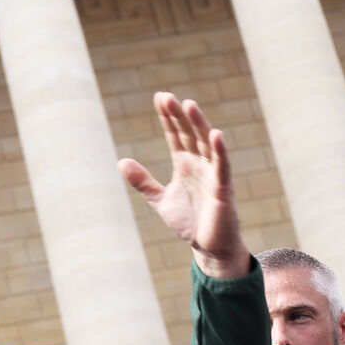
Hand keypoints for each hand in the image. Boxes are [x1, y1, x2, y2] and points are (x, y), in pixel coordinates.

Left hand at [118, 92, 248, 277]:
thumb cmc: (189, 222)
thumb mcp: (160, 200)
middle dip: (179, 116)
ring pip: (206, 144)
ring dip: (198, 125)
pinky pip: (222, 166)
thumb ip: (143, 181)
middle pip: (189, 134)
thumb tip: (121, 162)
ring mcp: (213, 174)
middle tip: (167, 97)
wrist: (208, 247)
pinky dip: (220, 151)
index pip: (175, 135)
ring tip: (189, 105)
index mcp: (185, 164)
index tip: (160, 97)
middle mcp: (200, 164)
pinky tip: (215, 134)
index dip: (168, 117)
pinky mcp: (223, 189)